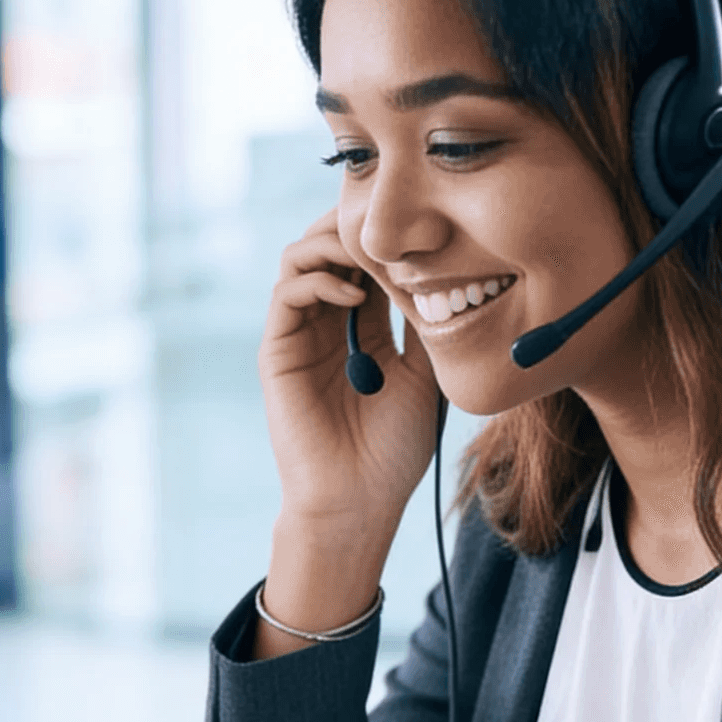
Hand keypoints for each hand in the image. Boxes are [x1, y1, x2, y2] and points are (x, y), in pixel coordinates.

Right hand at [257, 216, 440, 600]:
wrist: (358, 501)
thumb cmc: (394, 450)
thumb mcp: (426, 376)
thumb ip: (424, 323)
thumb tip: (444, 267)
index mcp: (363, 325)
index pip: (367, 257)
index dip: (386, 233)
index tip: (420, 220)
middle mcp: (327, 322)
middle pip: (328, 244)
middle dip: (356, 225)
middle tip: (390, 221)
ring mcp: (299, 333)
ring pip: (301, 257)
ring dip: (332, 242)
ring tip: (370, 251)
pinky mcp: (278, 351)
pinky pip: (287, 293)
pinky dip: (318, 280)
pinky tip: (354, 297)